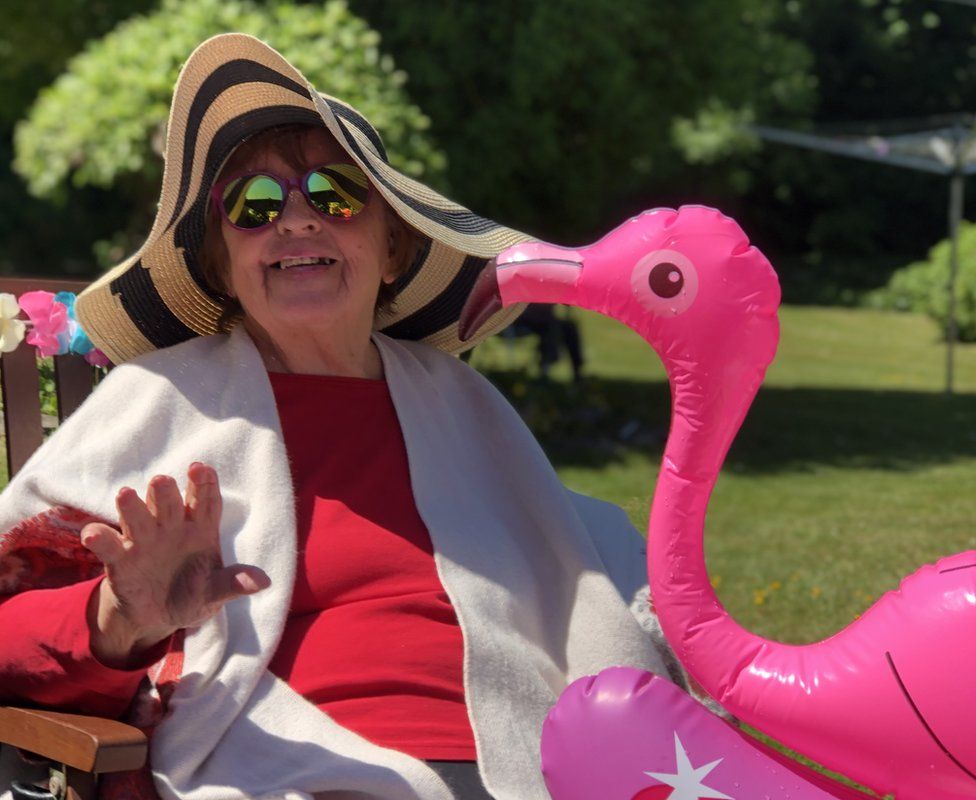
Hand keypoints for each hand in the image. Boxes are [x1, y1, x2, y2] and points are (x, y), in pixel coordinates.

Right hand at [81, 462, 270, 666]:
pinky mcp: (120, 559)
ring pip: (138, 515)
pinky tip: (94, 534)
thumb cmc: (193, 594)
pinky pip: (109, 545)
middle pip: (170, 503)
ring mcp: (144, 540)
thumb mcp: (215, 592)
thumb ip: (234, 583)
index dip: (203, 484)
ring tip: (126, 494)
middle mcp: (171, 527)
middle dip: (166, 492)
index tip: (201, 468)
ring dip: (132, 506)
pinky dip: (100, 538)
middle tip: (161, 480)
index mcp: (200, 529)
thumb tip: (263, 582)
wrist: (159, 617)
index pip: (204, 501)